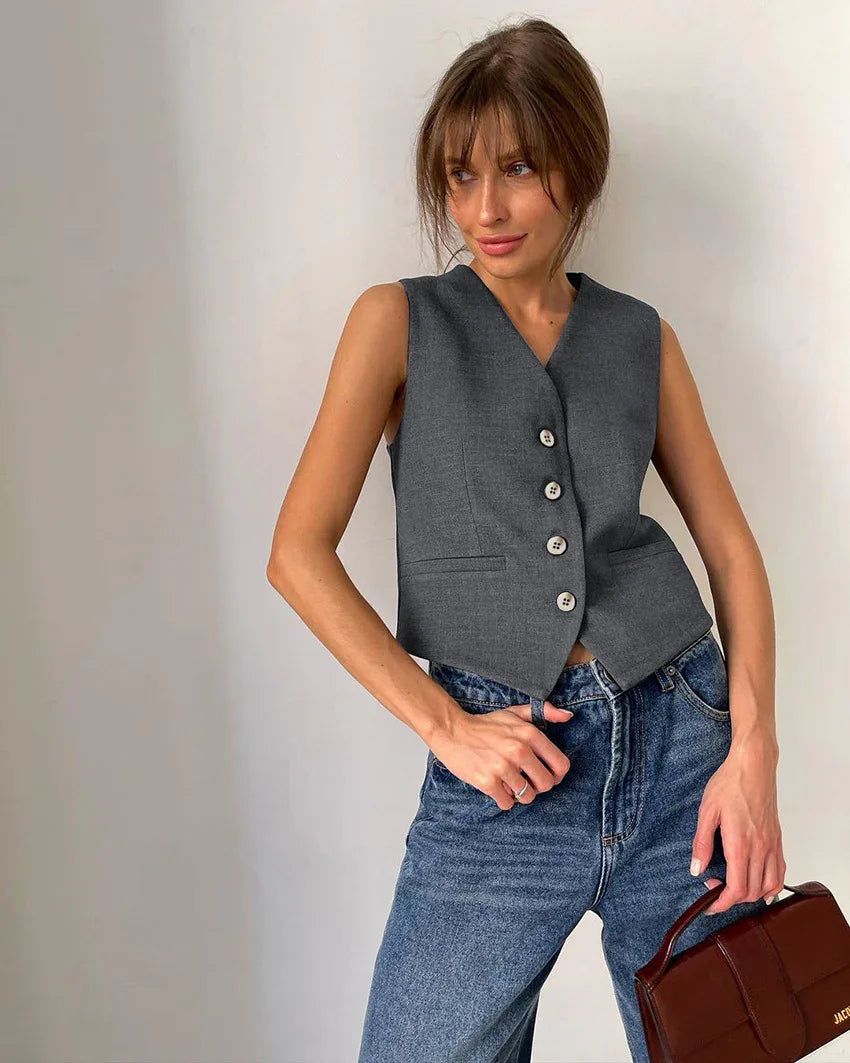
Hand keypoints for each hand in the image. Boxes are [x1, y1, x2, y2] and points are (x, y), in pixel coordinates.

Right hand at [429, 700, 573, 809]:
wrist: (452, 731)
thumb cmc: (486, 725)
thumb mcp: (515, 713)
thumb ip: (544, 712)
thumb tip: (568, 716)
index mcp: (530, 734)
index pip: (561, 765)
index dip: (556, 774)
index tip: (546, 774)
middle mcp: (519, 750)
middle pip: (547, 784)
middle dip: (538, 786)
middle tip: (526, 780)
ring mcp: (503, 767)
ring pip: (528, 796)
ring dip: (520, 794)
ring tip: (509, 783)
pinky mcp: (488, 782)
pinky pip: (507, 803)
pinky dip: (504, 800)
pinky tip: (497, 788)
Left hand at [690, 730, 784, 913]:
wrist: (753, 766)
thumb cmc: (729, 784)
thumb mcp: (707, 811)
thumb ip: (701, 843)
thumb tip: (697, 869)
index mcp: (740, 843)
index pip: (736, 888)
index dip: (722, 903)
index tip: (710, 904)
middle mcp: (760, 848)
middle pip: (751, 891)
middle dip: (731, 899)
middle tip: (714, 888)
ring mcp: (772, 845)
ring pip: (769, 886)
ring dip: (751, 895)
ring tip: (733, 887)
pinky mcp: (778, 839)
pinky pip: (780, 871)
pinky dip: (771, 885)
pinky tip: (761, 886)